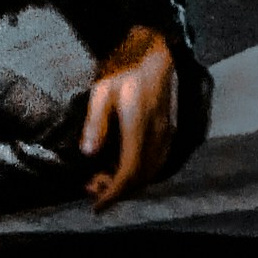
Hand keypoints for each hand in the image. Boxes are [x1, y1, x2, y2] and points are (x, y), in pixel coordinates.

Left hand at [82, 25, 177, 208]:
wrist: (155, 51)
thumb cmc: (125, 67)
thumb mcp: (102, 90)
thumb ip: (96, 122)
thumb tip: (87, 153)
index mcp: (140, 126)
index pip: (130, 172)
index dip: (113, 193)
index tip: (97, 206)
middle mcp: (158, 134)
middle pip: (142, 178)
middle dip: (118, 191)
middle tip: (91, 189)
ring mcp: (167, 133)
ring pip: (152, 172)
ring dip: (129, 183)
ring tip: (102, 179)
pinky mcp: (170, 130)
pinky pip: (157, 162)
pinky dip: (140, 173)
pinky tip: (123, 166)